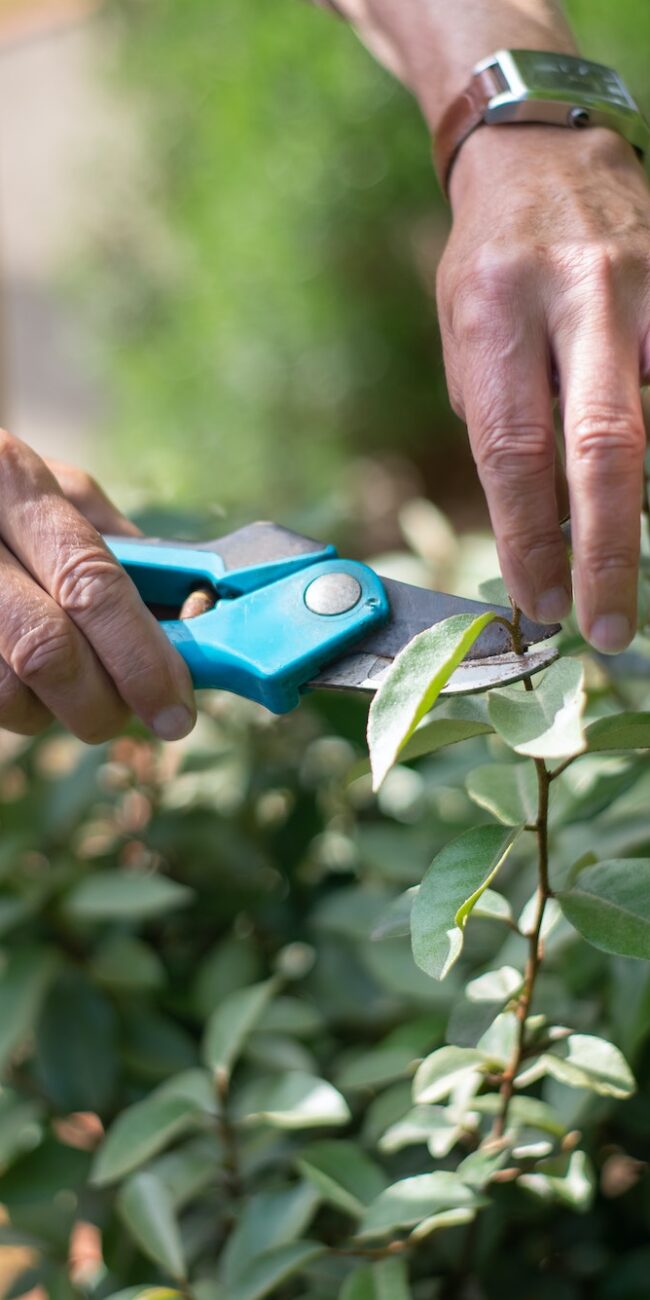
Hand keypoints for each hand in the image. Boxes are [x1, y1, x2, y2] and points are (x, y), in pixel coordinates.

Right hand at [0, 433, 195, 740]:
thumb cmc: (8, 500)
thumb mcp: (59, 497)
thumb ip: (121, 551)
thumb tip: (191, 620)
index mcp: (19, 484)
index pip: (92, 585)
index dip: (142, 658)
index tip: (176, 708)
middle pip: (49, 650)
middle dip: (107, 702)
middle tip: (143, 715)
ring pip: (10, 692)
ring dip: (60, 712)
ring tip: (78, 688)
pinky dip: (23, 708)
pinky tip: (33, 681)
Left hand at [436, 125, 648, 652]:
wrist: (545, 153)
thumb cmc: (491, 265)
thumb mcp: (463, 336)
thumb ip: (500, 424)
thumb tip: (540, 528)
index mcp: (498, 311)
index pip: (513, 450)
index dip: (528, 538)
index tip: (539, 603)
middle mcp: (581, 294)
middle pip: (607, 445)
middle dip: (607, 550)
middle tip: (606, 629)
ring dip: (644, 509)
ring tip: (624, 570)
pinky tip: (645, 496)